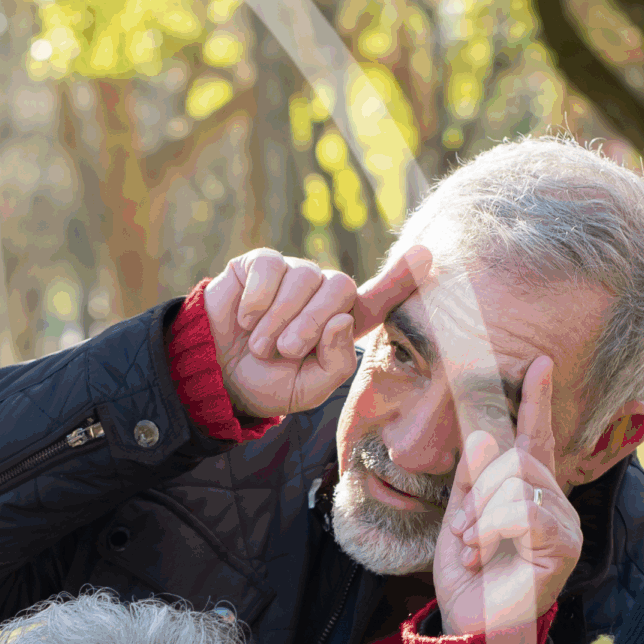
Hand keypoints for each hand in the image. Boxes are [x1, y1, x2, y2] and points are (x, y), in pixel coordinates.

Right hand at [203, 245, 428, 418]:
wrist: (217, 375)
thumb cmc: (268, 382)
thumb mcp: (308, 388)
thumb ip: (335, 362)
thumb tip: (342, 319)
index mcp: (341, 324)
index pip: (379, 298)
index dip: (402, 278)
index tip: (427, 255)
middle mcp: (322, 294)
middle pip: (340, 287)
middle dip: (312, 323)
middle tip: (286, 350)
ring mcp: (293, 275)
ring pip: (305, 278)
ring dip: (280, 318)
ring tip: (260, 344)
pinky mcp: (261, 264)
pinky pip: (272, 267)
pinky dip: (258, 299)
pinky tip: (246, 318)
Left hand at [434, 357, 581, 637]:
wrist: (470, 624)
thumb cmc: (469, 578)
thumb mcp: (460, 517)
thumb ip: (472, 477)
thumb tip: (483, 432)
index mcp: (528, 493)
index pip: (535, 439)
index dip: (537, 401)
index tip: (540, 364)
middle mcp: (553, 503)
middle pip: (517, 458)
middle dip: (479, 490)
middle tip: (466, 530)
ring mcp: (564, 523)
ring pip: (518, 482)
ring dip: (482, 515)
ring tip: (476, 546)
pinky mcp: (564, 545)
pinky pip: (525, 511)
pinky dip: (494, 530)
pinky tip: (485, 554)